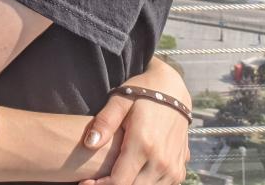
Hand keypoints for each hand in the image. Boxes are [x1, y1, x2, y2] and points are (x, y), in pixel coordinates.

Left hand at [80, 60, 189, 184]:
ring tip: (111, 176)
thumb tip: (89, 144)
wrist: (174, 90)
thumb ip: (105, 122)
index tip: (85, 182)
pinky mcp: (179, 170)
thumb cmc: (142, 93)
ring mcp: (173, 168)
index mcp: (144, 145)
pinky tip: (131, 174)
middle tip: (96, 180)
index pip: (119, 182)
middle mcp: (161, 161)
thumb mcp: (120, 100)